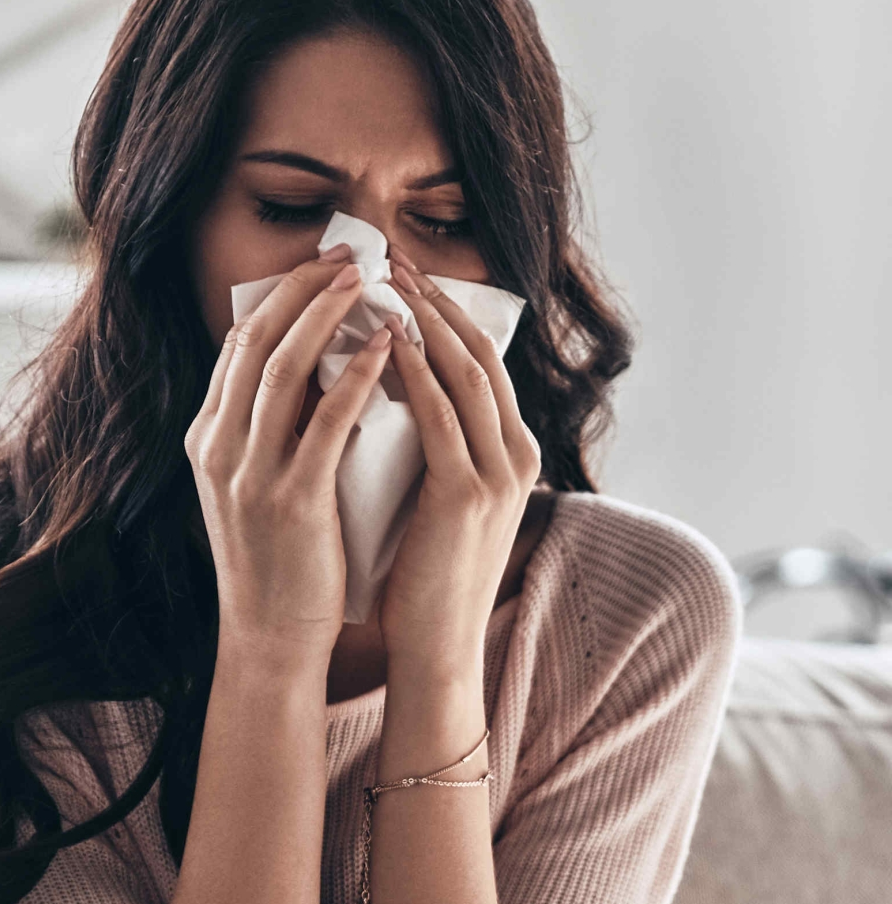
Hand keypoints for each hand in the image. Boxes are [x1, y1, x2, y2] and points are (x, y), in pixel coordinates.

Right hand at [184, 246, 393, 666]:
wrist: (270, 635)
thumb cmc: (275, 557)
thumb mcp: (252, 482)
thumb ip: (271, 427)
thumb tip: (319, 364)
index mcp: (205, 437)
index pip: (237, 344)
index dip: (281, 296)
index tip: (322, 266)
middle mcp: (216, 446)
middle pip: (256, 340)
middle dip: (304, 288)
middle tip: (350, 255)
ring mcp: (248, 472)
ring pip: (284, 368)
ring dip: (329, 314)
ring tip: (370, 281)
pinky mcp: (290, 499)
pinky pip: (326, 420)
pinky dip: (357, 375)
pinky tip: (388, 348)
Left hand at [376, 245, 542, 667]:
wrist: (436, 645)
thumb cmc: (426, 571)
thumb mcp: (442, 495)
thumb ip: (435, 444)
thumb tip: (393, 386)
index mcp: (512, 452)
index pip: (483, 364)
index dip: (447, 314)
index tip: (407, 277)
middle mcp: (517, 455)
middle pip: (480, 355)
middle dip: (436, 301)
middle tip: (394, 259)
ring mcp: (500, 474)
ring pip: (466, 373)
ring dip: (425, 321)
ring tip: (387, 281)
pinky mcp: (468, 494)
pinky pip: (440, 416)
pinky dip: (414, 371)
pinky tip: (386, 339)